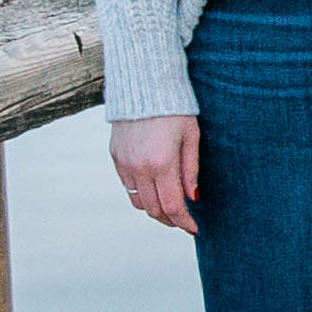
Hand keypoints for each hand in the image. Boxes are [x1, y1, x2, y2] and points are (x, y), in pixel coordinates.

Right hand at [110, 114, 201, 233]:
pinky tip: (154, 187)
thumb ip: (191, 170)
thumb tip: (194, 198)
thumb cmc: (175, 108)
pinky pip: (128, 185)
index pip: (172, 206)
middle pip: (153, 209)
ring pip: (138, 201)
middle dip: (170, 219)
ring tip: (169, 206)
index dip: (185, 222)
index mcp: (161, 163)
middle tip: (184, 220)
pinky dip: (141, 193)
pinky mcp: (115, 156)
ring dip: (154, 209)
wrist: (143, 83)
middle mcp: (139, 166)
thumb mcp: (191, 137)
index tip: (195, 229)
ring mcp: (124, 162)